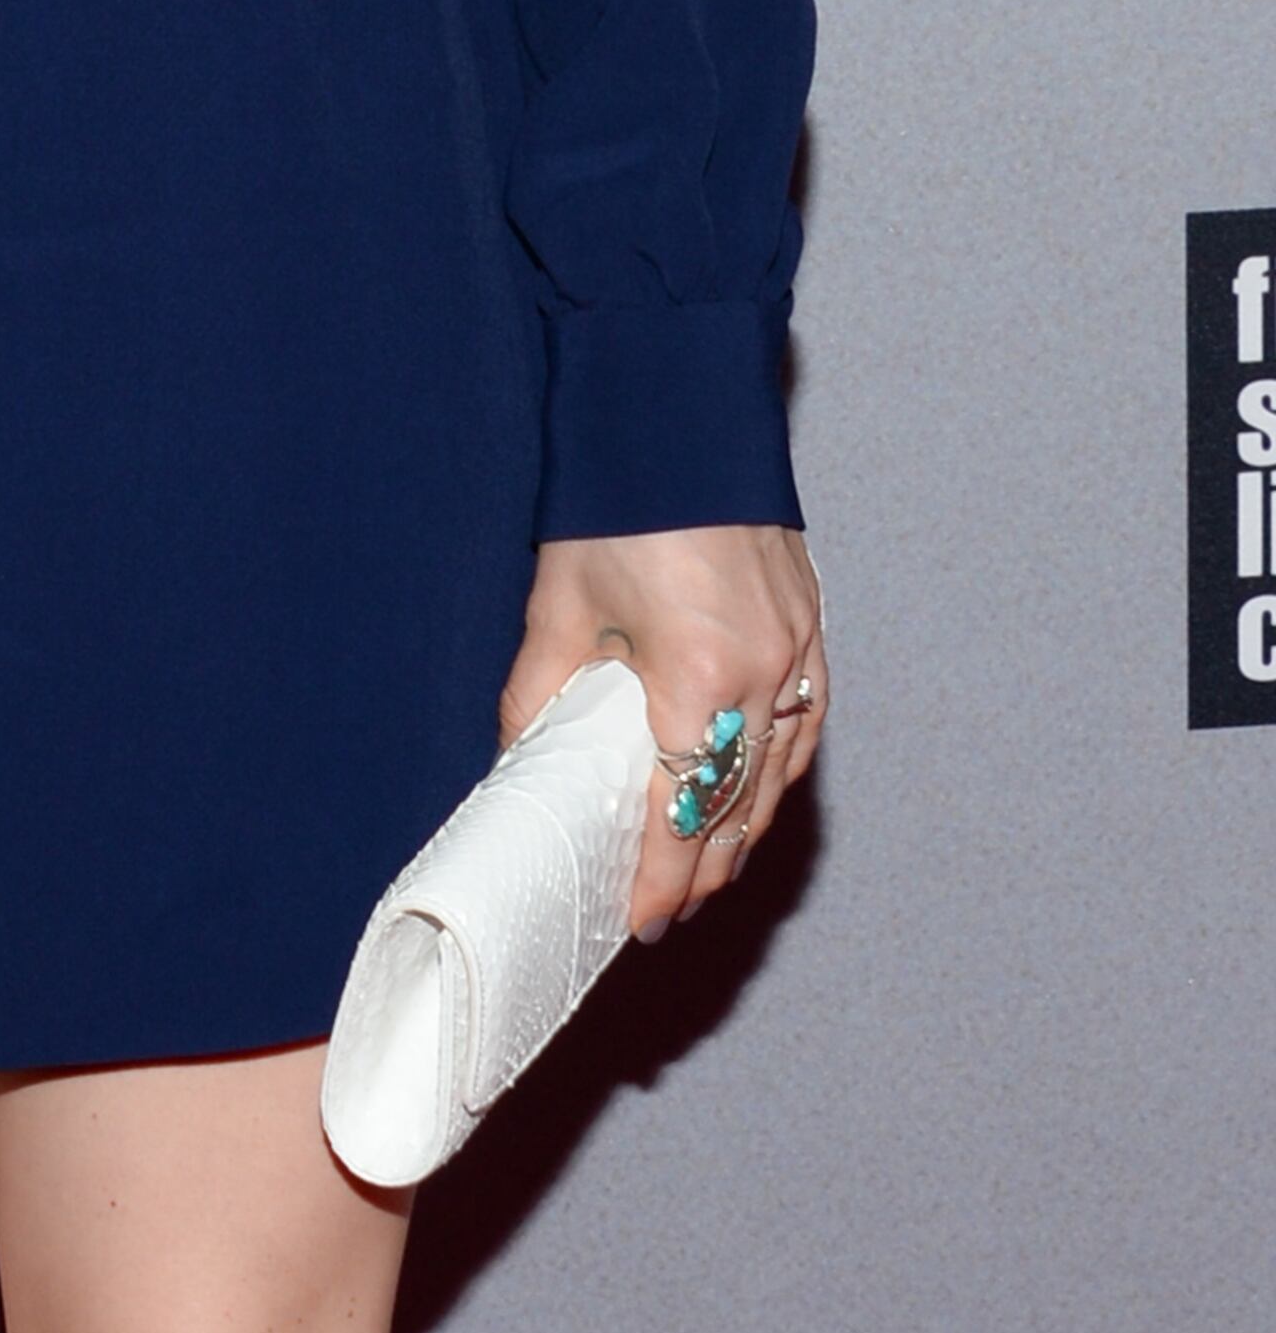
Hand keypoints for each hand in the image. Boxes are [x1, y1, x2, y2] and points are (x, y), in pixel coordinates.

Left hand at [501, 526, 825, 941]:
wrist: (676, 412)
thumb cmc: (614, 500)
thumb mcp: (559, 601)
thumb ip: (538, 693)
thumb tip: (517, 765)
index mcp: (698, 671)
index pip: (681, 807)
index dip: (663, 875)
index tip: (642, 921)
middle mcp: (764, 673)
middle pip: (737, 804)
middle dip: (704, 869)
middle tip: (668, 913)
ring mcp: (800, 652)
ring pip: (779, 777)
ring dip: (743, 833)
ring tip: (707, 877)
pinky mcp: (813, 630)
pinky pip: (803, 730)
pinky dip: (776, 776)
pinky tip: (752, 800)